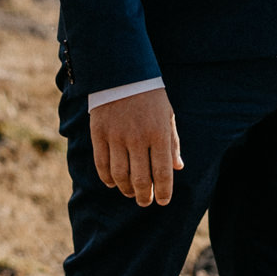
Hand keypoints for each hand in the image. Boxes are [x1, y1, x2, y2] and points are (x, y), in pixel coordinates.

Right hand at [90, 87, 181, 205]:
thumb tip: (177, 168)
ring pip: (120, 175)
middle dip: (145, 196)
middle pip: (140, 179)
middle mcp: (137, 138)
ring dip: (126, 189)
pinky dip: (107, 178)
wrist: (122, 72)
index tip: (164, 201)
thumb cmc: (150, 96)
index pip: (162, 172)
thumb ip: (172, 143)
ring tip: (131, 193)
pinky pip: (102, 164)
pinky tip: (112, 183)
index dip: (163, 191)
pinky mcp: (99, 134)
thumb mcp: (167, 116)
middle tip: (146, 202)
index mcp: (158, 133)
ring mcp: (116, 137)